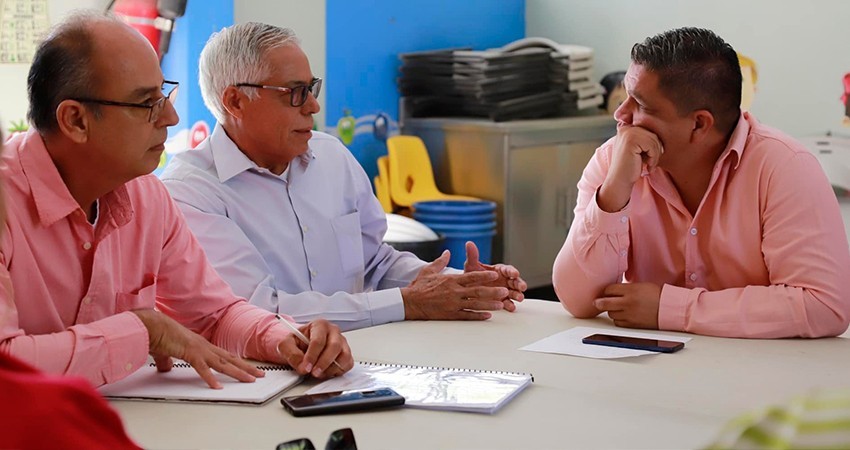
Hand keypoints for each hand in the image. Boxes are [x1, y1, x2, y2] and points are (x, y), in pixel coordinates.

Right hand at [132, 309, 263, 388]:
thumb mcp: (166, 353)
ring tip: (250, 380)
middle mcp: (204, 346)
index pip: (224, 356)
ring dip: (238, 372)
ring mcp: (198, 349)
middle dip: (246, 368)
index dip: (237, 363)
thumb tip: (166, 368)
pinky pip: (202, 368)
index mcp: (200, 345)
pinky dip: (210, 378)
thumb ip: (168, 362)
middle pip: (230, 359)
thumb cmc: (158, 335)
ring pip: (223, 363)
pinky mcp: (189, 353)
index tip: (248, 369)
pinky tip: (217, 387)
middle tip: (260, 375)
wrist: (150, 325)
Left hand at [277, 319, 352, 379]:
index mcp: (319, 325)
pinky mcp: (346, 355)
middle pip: (334, 347)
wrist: (303, 346)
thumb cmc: (298, 342)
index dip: (312, 356)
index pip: (318, 340)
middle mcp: (333, 332)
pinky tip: (326, 372)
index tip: (306, 367)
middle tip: (314, 372)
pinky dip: (338, 372)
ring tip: (319, 373)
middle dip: (323, 363)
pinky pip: (348, 364)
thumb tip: (302, 366)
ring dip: (331, 369)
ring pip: (344, 356)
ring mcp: (342, 343)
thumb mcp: (287, 344)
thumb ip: (291, 353)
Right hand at [402, 250, 508, 319]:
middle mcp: (454, 292)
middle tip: (504, 291)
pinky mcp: (450, 314)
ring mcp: (453, 304)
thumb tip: (447, 252)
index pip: (471, 277)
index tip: (495, 274)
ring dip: (489, 304)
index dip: (484, 275)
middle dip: (492, 291)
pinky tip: (487, 316)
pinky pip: (467, 315)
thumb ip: (440, 261)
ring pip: (475, 304)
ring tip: (501, 305)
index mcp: (451, 280)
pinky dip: (478, 316)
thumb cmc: (419, 286)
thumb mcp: (429, 270)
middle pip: (477, 291)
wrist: (410, 302)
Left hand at [463, 241, 526, 311]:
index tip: (515, 273)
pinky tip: (511, 307)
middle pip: (515, 281)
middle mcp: (504, 280)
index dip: (512, 271)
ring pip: (514, 292)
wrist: (467, 290)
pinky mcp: (502, 301)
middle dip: (519, 283)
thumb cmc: (472, 276)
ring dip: (518, 295)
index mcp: (499, 270)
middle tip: (522, 287)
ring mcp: (504, 291)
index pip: (508, 269)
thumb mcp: (471, 266)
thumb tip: (469, 243)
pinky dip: (510, 305)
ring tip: (519, 298)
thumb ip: (472, 256)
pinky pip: (508, 303)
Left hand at [593, 282, 661, 328]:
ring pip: (610, 314)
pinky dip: (618, 320)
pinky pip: (618, 323)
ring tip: (618, 308)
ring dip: (611, 311)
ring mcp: (629, 314)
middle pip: (604, 303)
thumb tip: (611, 292)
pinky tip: (623, 316)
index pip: (608, 290)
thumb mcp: (640, 286)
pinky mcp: (632, 324)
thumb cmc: (657, 296)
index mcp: (630, 290)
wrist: (669, 308)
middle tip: (597, 302)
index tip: (607, 293)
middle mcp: (628, 303)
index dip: (606, 291)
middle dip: (599, 302)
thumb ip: (625, 288)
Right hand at [598, 125, 662, 211]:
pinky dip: (654, 158)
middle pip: (653, 134)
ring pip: (654, 140)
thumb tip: (664, 131)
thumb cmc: (631, 167)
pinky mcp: (631, 141)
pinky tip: (647, 166)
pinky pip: (652, 146)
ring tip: (650, 165)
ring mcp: (627, 133)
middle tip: (651, 163)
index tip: (649, 157)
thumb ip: (645, 138)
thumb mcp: (638, 149)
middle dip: (656, 150)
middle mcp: (626, 128)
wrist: (620, 181)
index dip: (653, 145)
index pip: (650, 131)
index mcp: (626, 128)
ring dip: (656, 155)